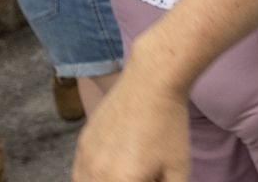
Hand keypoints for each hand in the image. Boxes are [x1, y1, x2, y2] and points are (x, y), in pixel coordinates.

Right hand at [71, 73, 191, 180]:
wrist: (151, 84)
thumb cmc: (169, 125)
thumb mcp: (178, 168)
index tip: (148, 180)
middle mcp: (96, 175)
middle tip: (140, 175)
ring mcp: (85, 159)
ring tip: (124, 175)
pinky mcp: (82, 145)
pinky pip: (79, 175)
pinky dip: (89, 180)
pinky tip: (107, 174)